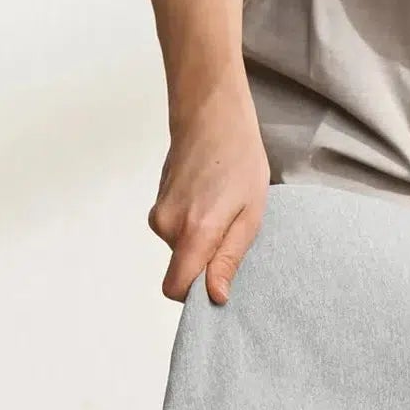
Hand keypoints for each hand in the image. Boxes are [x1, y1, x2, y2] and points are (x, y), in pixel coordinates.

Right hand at [148, 84, 268, 304]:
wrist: (211, 112)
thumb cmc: (238, 160)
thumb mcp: (250, 216)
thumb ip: (229, 259)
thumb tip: (215, 296)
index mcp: (193, 231)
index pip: (176, 288)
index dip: (196, 295)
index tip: (218, 284)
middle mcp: (167, 225)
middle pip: (181, 270)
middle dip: (205, 264)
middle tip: (232, 233)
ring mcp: (158, 212)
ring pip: (179, 250)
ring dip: (202, 242)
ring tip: (223, 211)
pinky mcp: (158, 203)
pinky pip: (176, 232)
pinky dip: (193, 226)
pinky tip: (211, 201)